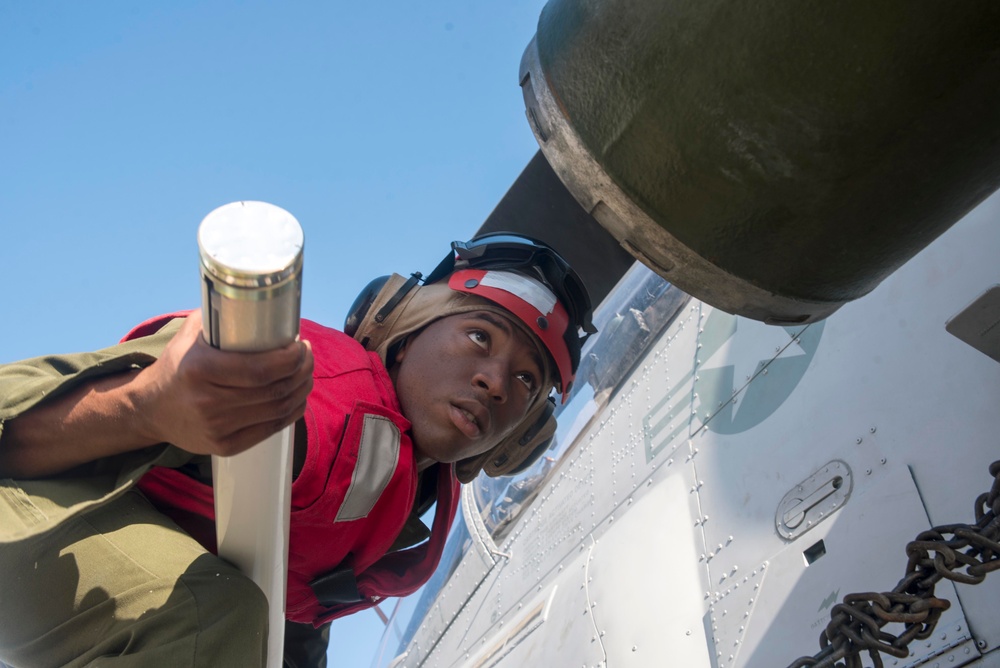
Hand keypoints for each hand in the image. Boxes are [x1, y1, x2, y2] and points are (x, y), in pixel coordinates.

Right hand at [133, 311, 313, 456]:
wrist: (150, 409)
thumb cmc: (178, 365)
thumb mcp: (190, 335)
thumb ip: (220, 315)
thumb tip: (260, 298)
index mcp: (199, 370)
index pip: (260, 369)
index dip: (290, 359)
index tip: (300, 344)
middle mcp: (208, 402)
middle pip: (274, 389)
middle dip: (301, 370)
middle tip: (306, 355)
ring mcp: (217, 427)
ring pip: (277, 410)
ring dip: (301, 389)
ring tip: (305, 372)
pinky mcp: (225, 446)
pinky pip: (271, 429)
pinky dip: (292, 411)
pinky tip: (297, 396)